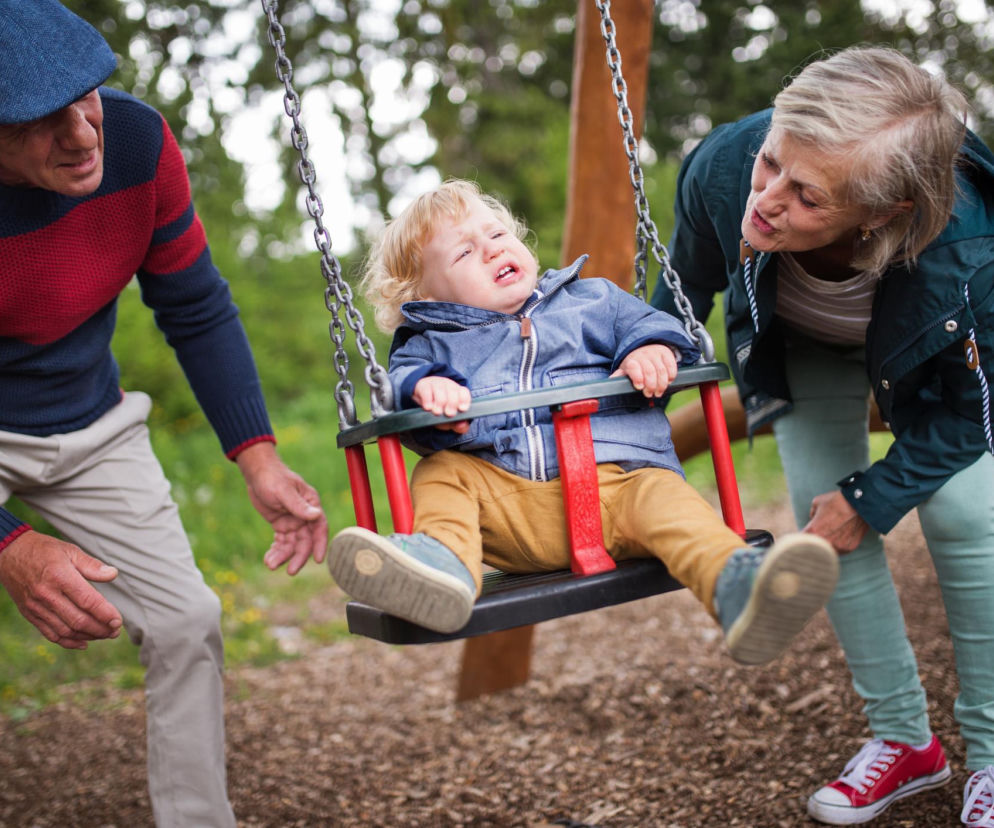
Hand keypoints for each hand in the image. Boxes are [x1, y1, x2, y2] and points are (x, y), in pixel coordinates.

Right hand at [0, 531, 121, 649]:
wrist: (9, 554)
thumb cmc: (44, 550)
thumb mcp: (70, 550)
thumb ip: (92, 565)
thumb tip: (113, 574)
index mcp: (60, 576)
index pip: (88, 601)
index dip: (105, 614)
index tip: (118, 621)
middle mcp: (47, 595)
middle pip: (78, 620)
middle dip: (100, 629)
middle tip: (115, 631)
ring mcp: (36, 607)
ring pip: (65, 630)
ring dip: (87, 636)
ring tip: (104, 635)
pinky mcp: (29, 614)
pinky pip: (50, 633)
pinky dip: (67, 642)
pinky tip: (83, 643)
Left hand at [236, 442, 328, 575]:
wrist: (257, 474)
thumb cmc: (272, 477)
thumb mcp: (283, 491)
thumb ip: (299, 505)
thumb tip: (317, 515)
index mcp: (310, 505)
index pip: (319, 527)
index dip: (320, 544)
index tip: (318, 560)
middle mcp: (304, 515)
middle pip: (305, 541)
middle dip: (298, 557)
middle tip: (291, 572)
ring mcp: (293, 522)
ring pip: (292, 544)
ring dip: (283, 556)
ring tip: (270, 564)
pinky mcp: (281, 525)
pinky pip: (281, 542)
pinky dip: (276, 551)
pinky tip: (268, 558)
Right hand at [413, 376, 471, 432]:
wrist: (422, 403)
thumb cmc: (440, 411)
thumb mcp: (449, 420)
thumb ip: (458, 424)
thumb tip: (461, 425)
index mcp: (458, 392)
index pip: (464, 392)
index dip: (464, 400)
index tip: (462, 409)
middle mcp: (448, 385)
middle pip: (453, 391)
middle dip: (452, 403)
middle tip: (449, 414)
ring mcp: (436, 384)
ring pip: (440, 389)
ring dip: (440, 402)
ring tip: (437, 412)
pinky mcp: (423, 385)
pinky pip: (426, 390)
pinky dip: (427, 400)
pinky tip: (428, 408)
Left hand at [611, 344, 678, 397]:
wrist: (645, 347)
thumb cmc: (635, 363)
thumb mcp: (625, 369)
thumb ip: (619, 376)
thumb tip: (610, 381)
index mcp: (632, 361)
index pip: (634, 367)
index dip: (637, 377)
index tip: (639, 387)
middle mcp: (644, 355)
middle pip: (649, 372)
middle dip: (651, 386)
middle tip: (650, 394)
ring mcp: (656, 354)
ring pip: (661, 371)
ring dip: (661, 385)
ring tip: (659, 392)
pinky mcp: (667, 353)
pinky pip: (671, 366)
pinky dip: (671, 376)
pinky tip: (668, 382)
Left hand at [803, 491, 869, 553]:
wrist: (859, 502)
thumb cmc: (837, 500)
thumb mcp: (817, 502)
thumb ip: (812, 514)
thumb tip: (812, 520)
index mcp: (813, 530)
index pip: (802, 540)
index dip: (802, 538)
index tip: (805, 535)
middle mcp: (825, 541)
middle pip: (815, 547)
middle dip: (814, 542)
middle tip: (818, 536)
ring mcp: (838, 546)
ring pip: (828, 551)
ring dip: (827, 546)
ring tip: (830, 536)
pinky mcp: (849, 548)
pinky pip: (840, 550)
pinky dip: (838, 546)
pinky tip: (840, 537)